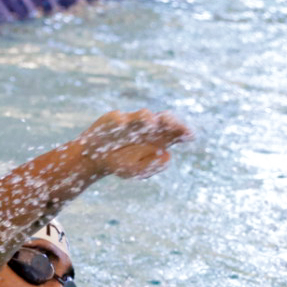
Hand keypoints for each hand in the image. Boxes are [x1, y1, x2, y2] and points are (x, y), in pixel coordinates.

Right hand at [76, 109, 191, 179]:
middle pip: (164, 120)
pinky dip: (122, 121)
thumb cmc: (120, 164)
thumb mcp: (137, 171)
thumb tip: (168, 154)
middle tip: (175, 125)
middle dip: (171, 121)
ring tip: (152, 123)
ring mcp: (132, 121)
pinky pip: (120, 119)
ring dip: (147, 119)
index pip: (175, 132)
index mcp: (158, 139)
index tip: (190, 134)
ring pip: (144, 116)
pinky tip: (122, 124)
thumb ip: (153, 166)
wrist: (96, 160)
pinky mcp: (116, 118)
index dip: (183, 131)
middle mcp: (148, 127)